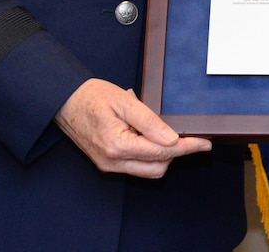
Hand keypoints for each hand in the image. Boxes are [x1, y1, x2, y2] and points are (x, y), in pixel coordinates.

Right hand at [54, 78, 210, 177]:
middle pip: (158, 167)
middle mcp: (112, 162)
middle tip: (186, 134)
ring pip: (147, 170)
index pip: (162, 152)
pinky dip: (147, 154)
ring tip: (158, 130)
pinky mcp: (106, 164)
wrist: (64, 101)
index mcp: (117, 146)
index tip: (204, 144)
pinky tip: (145, 134)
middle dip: (175, 153)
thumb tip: (172, 139)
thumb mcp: (125, 102)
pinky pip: (135, 166)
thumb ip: (150, 122)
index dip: (186, 147)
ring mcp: (108, 165)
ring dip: (161, 155)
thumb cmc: (92, 97)